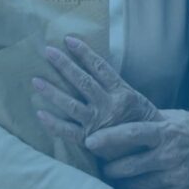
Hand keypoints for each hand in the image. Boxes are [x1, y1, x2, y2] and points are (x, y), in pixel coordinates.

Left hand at [34, 37, 160, 146]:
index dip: (84, 53)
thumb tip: (91, 68)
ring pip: (71, 104)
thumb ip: (114, 87)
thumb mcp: (134, 98)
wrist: (152, 148)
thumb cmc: (140, 120)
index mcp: (122, 92)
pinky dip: (52, 123)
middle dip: (64, 65)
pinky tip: (39, 113)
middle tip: (48, 51)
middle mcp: (109, 105)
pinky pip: (67, 131)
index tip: (69, 40)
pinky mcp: (89, 140)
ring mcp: (98, 123)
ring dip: (52, 92)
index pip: (100, 67)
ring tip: (36, 80)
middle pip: (83, 82)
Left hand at [87, 111, 188, 188]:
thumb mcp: (177, 117)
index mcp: (166, 132)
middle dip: (110, 168)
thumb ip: (153, 120)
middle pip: (128, 165)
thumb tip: (127, 117)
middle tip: (100, 166)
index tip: (90, 142)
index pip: (131, 135)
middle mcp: (168, 155)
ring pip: (137, 184)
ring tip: (112, 179)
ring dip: (121, 182)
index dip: (108, 139)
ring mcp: (174, 176)